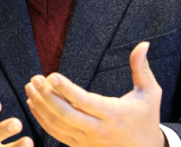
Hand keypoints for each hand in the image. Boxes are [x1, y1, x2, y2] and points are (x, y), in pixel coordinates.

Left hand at [25, 42, 166, 146]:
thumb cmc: (147, 118)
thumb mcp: (150, 93)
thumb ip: (142, 68)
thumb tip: (143, 44)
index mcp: (113, 114)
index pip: (84, 101)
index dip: (67, 89)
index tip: (52, 75)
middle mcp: (98, 130)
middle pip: (66, 115)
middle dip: (47, 96)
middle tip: (34, 79)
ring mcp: (88, 141)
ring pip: (58, 126)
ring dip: (41, 107)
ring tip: (30, 88)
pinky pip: (57, 134)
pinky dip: (43, 120)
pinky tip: (34, 105)